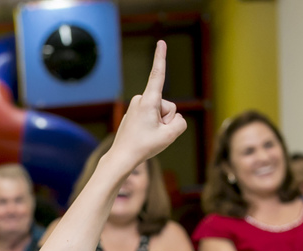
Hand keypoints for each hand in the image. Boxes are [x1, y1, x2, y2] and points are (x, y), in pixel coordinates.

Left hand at [108, 41, 187, 170]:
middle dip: (166, 120)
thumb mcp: (171, 136)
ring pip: (160, 113)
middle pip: (168, 106)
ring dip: (159, 125)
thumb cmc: (144, 146)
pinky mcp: (134, 114)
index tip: (161, 42)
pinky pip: (152, 118)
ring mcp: (136, 107)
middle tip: (154, 134)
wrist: (122, 157)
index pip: (157, 75)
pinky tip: (143, 137)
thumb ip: (180, 122)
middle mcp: (140, 100)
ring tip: (148, 136)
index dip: (161, 58)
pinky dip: (152, 127)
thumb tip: (174, 118)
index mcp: (148, 100)